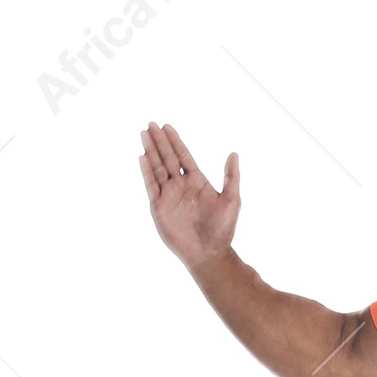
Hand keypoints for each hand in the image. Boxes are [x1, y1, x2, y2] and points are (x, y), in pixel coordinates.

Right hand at [139, 121, 239, 270]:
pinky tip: (142, 157)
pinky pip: (151, 185)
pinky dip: (146, 171)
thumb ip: (231, 176)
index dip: (175, 141)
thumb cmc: (223, 229)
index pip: (183, 156)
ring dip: (151, 151)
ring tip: (144, 134)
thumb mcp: (232, 200)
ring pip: (157, 167)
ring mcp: (169, 195)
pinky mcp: (159, 207)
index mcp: (197, 182)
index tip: (167, 126)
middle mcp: (181, 186)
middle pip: (167, 157)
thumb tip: (234, 154)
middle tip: (151, 124)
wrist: (209, 252)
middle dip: (160, 141)